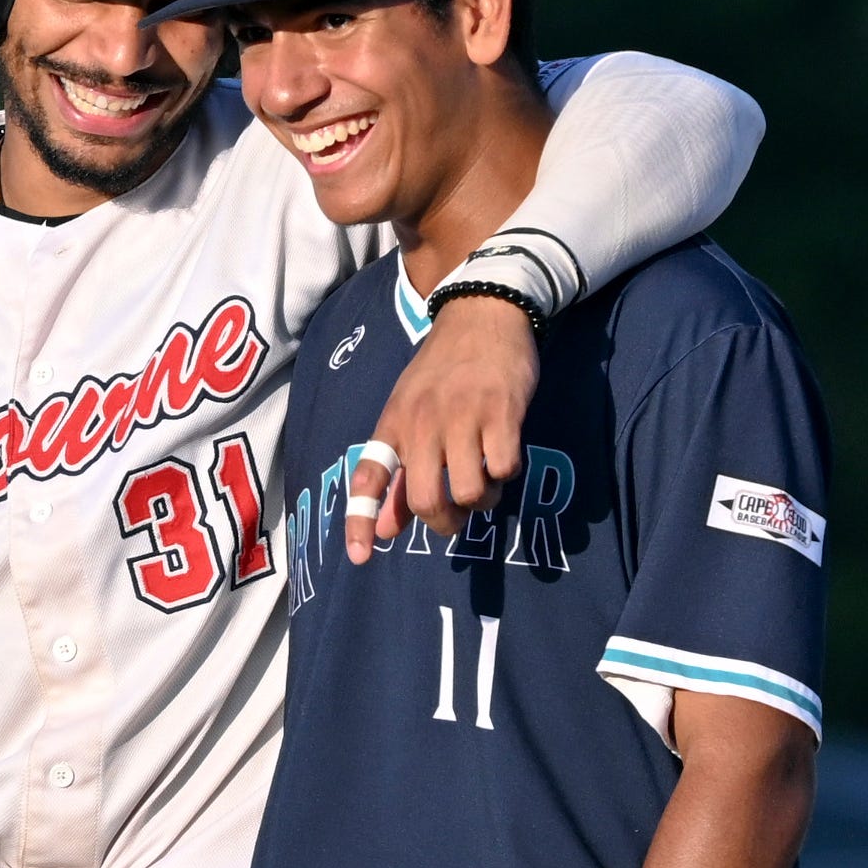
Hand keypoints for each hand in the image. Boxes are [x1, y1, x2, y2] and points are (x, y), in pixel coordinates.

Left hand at [347, 294, 538, 564]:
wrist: (482, 311)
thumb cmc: (444, 370)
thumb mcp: (410, 414)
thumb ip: (399, 474)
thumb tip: (386, 531)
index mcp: (395, 424)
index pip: (369, 477)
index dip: (361, 520)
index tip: (362, 556)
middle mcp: (423, 423)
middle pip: (427, 500)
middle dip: (444, 522)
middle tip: (457, 515)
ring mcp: (463, 417)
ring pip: (469, 492)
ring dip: (482, 499)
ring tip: (485, 478)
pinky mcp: (502, 412)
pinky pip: (504, 468)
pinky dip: (507, 473)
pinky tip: (503, 453)